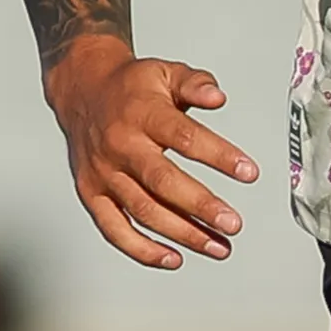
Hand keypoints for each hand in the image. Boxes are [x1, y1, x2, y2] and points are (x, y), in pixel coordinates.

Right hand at [44, 37, 258, 267]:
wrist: (81, 91)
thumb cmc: (130, 87)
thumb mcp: (165, 72)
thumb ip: (195, 83)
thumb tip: (218, 97)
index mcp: (142, 114)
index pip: (184, 137)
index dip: (219, 155)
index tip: (249, 172)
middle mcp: (121, 146)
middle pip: (162, 182)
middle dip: (201, 206)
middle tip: (232, 224)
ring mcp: (104, 173)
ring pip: (143, 210)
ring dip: (182, 234)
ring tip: (218, 246)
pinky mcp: (92, 193)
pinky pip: (114, 229)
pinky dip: (142, 250)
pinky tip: (173, 258)